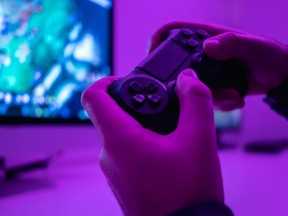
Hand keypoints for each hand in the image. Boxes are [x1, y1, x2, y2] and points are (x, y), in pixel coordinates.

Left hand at [81, 69, 223, 215]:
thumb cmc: (188, 193)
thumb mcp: (199, 139)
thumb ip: (196, 101)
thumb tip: (188, 79)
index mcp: (119, 139)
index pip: (93, 96)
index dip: (106, 80)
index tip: (125, 80)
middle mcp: (109, 155)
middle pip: (111, 115)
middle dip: (137, 106)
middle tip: (163, 107)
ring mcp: (113, 172)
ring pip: (122, 136)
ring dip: (143, 128)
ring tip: (172, 134)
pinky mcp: (122, 183)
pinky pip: (127, 155)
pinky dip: (143, 146)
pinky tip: (168, 154)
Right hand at [148, 21, 287, 110]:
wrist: (277, 76)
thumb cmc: (268, 54)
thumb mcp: (253, 45)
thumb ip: (233, 43)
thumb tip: (209, 47)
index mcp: (208, 37)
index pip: (176, 31)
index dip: (159, 37)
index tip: (151, 51)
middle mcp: (202, 56)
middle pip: (175, 65)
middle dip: (179, 80)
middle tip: (190, 89)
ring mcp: (205, 73)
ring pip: (190, 87)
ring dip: (207, 96)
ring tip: (231, 95)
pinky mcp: (211, 88)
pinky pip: (204, 98)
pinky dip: (219, 103)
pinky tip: (234, 98)